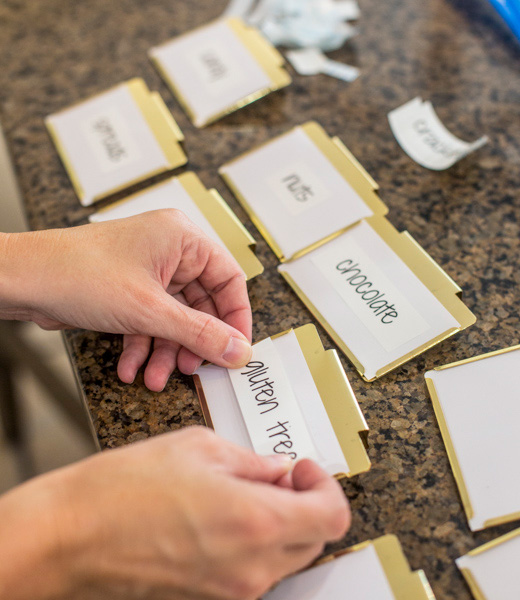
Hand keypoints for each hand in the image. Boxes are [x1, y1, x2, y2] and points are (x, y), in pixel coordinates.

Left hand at [0, 210, 252, 389]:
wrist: (23, 281)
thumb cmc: (78, 273)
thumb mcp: (150, 310)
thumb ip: (200, 334)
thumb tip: (238, 350)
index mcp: (182, 238)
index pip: (229, 279)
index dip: (236, 318)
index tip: (236, 349)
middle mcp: (169, 251)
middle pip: (201, 304)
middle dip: (192, 342)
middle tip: (193, 369)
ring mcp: (148, 271)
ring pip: (174, 318)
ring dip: (166, 351)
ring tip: (156, 377)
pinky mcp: (130, 289)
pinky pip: (150, 321)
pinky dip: (143, 346)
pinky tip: (131, 367)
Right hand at [0, 427, 350, 599]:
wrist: (72, 535)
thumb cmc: (124, 488)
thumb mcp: (199, 447)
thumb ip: (251, 460)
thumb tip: (277, 467)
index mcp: (255, 520)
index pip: (331, 515)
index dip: (325, 484)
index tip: (303, 467)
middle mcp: (252, 565)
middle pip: (315, 538)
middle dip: (307, 501)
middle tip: (280, 473)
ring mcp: (232, 589)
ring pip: (289, 556)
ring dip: (283, 521)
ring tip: (249, 488)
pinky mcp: (212, 596)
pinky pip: (256, 569)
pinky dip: (258, 539)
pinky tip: (227, 511)